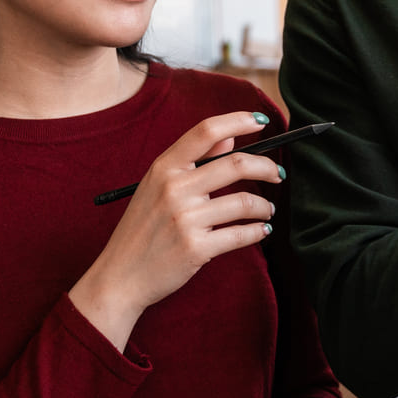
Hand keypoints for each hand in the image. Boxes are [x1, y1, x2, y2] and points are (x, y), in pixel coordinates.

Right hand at [69, 110, 282, 349]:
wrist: (120, 276)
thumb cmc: (142, 229)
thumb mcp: (157, 187)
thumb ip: (194, 160)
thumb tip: (230, 135)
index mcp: (163, 168)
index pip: (206, 131)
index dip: (238, 121)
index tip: (261, 121)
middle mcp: (174, 189)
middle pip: (236, 164)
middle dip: (266, 167)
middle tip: (277, 174)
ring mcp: (185, 219)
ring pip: (244, 202)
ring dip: (264, 206)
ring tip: (266, 211)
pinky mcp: (196, 248)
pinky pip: (240, 234)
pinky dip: (257, 232)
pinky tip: (261, 230)